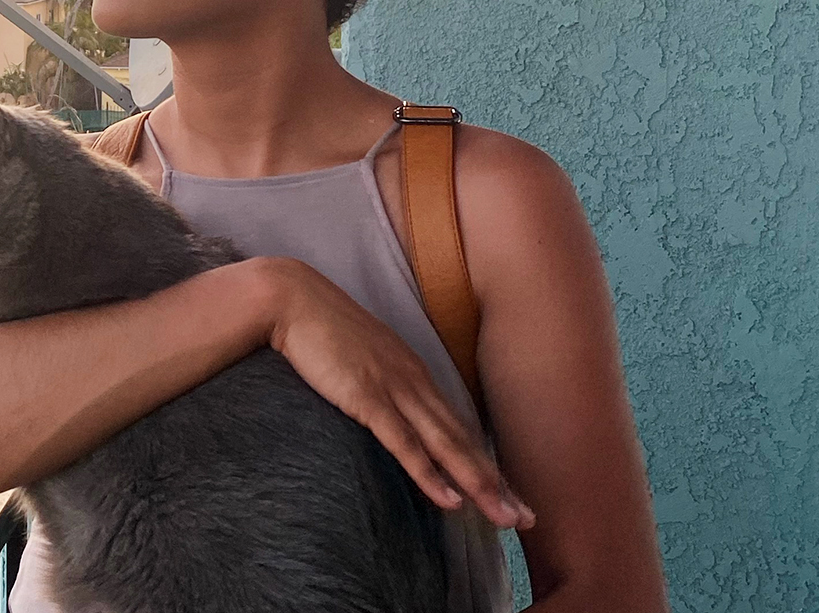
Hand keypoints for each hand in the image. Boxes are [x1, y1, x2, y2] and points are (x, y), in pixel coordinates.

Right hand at [259, 256, 536, 530]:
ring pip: (445, 445)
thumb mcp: (359, 353)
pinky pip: (404, 442)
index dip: (484, 462)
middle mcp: (413, 381)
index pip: (456, 425)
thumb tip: (382, 403)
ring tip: (505, 519)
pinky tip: (450, 500)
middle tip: (527, 520)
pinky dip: (430, 473)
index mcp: (412, 372)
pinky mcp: (367, 396)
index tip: (508, 493)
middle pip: (461, 440)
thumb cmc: (318, 325)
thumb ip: (376, 377)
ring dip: (478, 484)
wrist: (291, 298)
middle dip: (496, 482)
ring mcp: (393, 388)